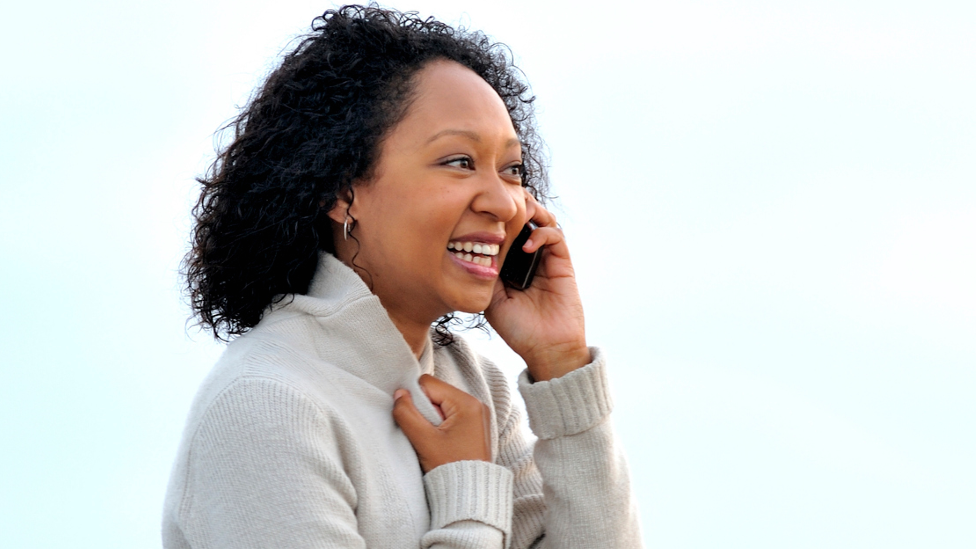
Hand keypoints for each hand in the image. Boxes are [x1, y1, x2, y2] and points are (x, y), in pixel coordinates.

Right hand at [392, 375, 491, 473]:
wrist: (471, 494)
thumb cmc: (451, 468)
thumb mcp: (424, 441)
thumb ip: (407, 414)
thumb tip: (399, 393)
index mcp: (467, 403)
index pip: (429, 384)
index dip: (415, 400)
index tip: (417, 422)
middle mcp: (476, 404)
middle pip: (436, 393)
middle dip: (425, 411)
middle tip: (428, 434)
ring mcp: (477, 415)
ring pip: (441, 404)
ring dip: (432, 419)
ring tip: (435, 440)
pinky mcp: (474, 425)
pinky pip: (451, 415)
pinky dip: (440, 425)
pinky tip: (441, 442)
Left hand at [486, 194, 590, 381]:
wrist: (546, 349)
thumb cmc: (518, 330)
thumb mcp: (492, 300)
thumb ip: (487, 273)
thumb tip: (476, 246)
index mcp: (511, 265)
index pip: (505, 230)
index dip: (497, 216)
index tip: (481, 210)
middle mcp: (529, 258)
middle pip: (525, 219)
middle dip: (514, 206)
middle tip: (501, 202)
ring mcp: (547, 259)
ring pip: (543, 221)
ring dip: (530, 212)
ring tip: (515, 215)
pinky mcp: (563, 264)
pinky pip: (556, 237)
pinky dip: (542, 234)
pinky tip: (527, 246)